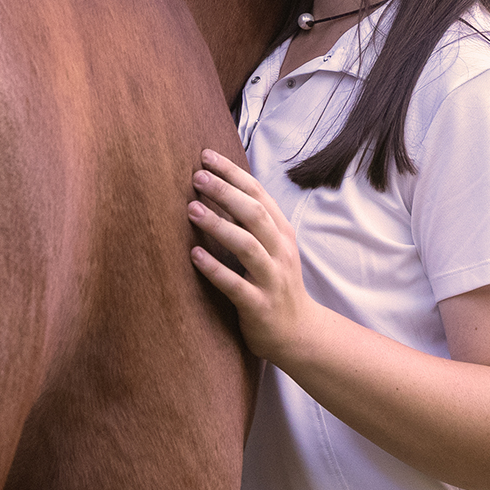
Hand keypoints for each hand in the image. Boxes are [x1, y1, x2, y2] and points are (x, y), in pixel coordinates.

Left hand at [188, 149, 318, 364]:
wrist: (298, 333)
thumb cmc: (276, 283)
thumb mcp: (271, 248)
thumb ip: (251, 223)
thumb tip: (217, 190)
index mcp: (281, 232)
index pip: (258, 193)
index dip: (232, 173)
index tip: (206, 157)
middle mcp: (279, 250)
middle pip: (253, 213)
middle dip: (224, 192)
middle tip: (197, 177)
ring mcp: (271, 278)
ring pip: (246, 245)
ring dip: (218, 225)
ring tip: (191, 210)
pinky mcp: (259, 305)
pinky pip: (235, 284)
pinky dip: (215, 268)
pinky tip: (194, 256)